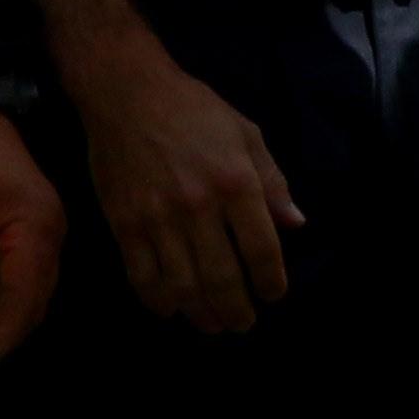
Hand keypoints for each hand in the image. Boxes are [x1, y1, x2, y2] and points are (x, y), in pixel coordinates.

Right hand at [64, 33, 301, 331]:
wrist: (128, 95)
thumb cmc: (196, 111)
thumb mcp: (248, 135)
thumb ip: (273, 183)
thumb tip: (296, 225)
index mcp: (236, 183)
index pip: (262, 248)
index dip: (271, 280)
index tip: (274, 295)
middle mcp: (199, 206)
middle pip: (222, 277)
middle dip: (237, 309)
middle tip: (244, 323)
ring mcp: (157, 219)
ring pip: (183, 285)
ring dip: (201, 313)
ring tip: (214, 324)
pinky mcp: (123, 225)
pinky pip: (142, 276)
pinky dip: (158, 300)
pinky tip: (171, 309)